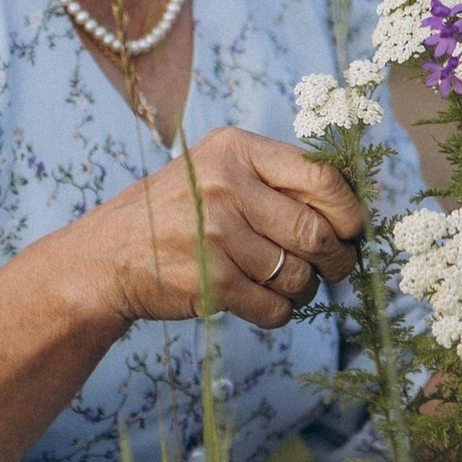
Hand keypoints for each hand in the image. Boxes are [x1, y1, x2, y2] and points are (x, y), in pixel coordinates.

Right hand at [86, 125, 364, 331]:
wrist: (107, 258)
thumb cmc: (176, 213)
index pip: (320, 175)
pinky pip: (275, 308)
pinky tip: (265, 301)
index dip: (349, 208)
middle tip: (338, 266)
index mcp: (235, 149)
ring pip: (299, 275)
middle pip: (315, 231)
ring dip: (305, 289)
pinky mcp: (211, 283)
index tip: (354, 229)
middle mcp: (226, 187)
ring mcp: (217, 237)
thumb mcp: (216, 170)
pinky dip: (281, 312)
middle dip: (338, 258)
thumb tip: (353, 202)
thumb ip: (274, 178)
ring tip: (290, 284)